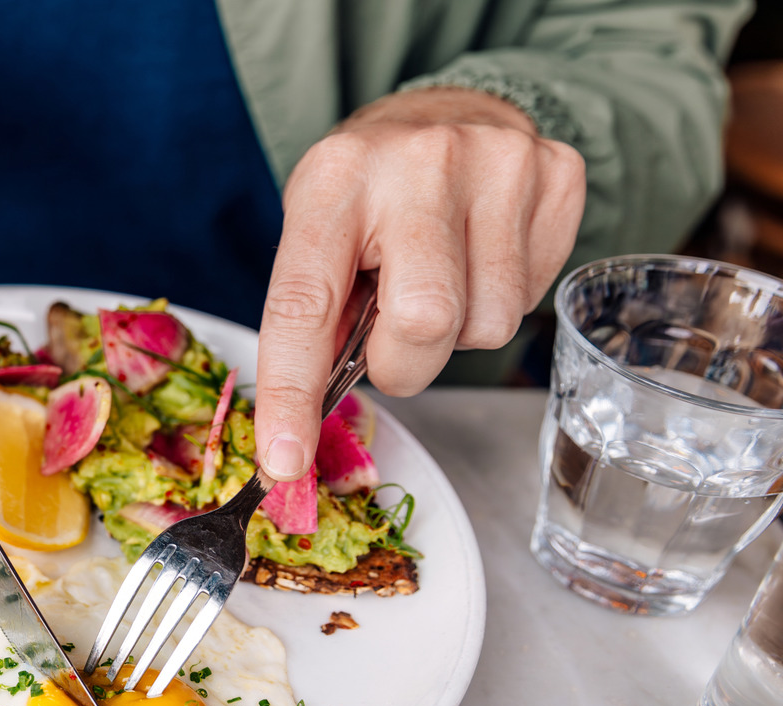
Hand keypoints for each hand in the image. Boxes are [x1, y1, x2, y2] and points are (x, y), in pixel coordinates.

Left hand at [252, 87, 585, 480]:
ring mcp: (496, 162)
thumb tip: (301, 427)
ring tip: (439, 279)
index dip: (292, 392)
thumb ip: (318, 320)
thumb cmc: (368, 194)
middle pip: (425, 321)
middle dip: (406, 361)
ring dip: (456, 333)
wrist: (447, 109)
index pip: (305, 304)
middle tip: (394, 341)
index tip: (284, 460)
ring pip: (488, 324)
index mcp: (333, 181)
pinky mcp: (557, 174)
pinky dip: (501, 300)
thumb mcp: (318, 236)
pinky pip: (532, 298)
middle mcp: (416, 163)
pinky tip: (479, 257)